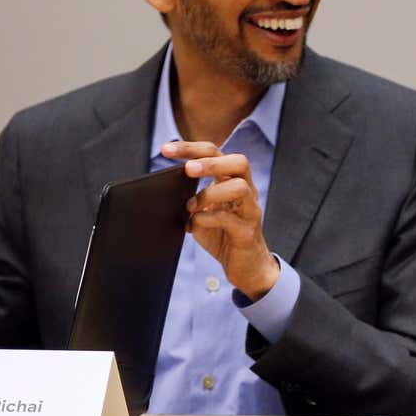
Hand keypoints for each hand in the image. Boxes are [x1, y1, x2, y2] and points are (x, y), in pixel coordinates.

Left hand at [162, 141, 280, 300]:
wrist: (246, 267)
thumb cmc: (223, 235)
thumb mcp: (203, 212)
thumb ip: (191, 198)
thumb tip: (165, 188)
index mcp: (233, 181)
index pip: (216, 153)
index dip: (191, 148)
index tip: (165, 149)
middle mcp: (246, 191)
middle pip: (239, 161)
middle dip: (210, 162)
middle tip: (187, 169)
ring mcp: (250, 210)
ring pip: (239, 187)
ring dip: (209, 194)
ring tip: (191, 206)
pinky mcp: (247, 231)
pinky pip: (229, 219)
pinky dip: (206, 219)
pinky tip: (194, 225)